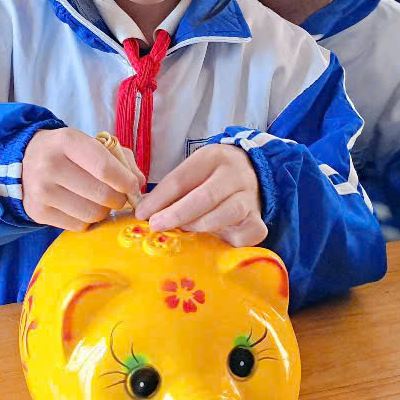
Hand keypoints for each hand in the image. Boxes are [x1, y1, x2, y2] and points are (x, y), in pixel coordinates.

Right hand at [22, 128, 145, 230]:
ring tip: (98, 200)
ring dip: (104, 211)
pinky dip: (87, 220)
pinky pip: (78, 226)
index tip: (133, 186)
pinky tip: (81, 207)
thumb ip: (121, 159)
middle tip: (117, 196)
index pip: (104, 168)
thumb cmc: (69, 152)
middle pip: (102, 194)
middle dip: (118, 199)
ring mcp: (41, 191)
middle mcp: (50, 165)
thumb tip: (138, 184)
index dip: (125, 181)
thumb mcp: (92, 144)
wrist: (26, 160)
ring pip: (93, 214)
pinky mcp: (38, 212)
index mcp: (67, 141)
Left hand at [134, 144, 266, 247]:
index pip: (182, 179)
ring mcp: (249, 197)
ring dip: (199, 225)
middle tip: (156, 225)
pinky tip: (214, 240)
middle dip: (176, 214)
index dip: (159, 198)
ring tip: (183, 230)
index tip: (142, 213)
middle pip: (205, 196)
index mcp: (212, 158)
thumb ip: (173, 190)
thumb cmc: (212, 176)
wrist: (251, 171)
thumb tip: (146, 212)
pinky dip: (229, 240)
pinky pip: (248, 233)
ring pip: (227, 213)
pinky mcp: (258, 219)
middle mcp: (233, 175)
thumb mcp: (193, 172)